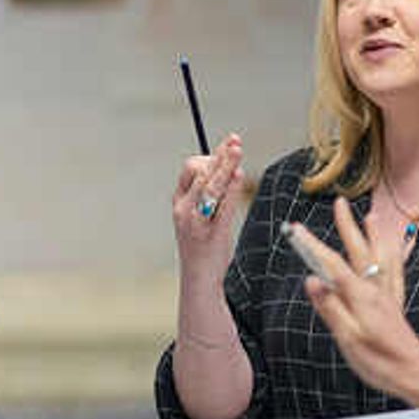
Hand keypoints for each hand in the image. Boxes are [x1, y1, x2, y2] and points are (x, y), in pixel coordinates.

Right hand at [171, 133, 244, 286]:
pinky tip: (238, 176)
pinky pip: (223, 205)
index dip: (211, 155)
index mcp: (180, 203)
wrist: (199, 278)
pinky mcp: (214, 232)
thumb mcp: (198, 217)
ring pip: (211, 185)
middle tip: (235, 141)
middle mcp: (185, 209)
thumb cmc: (202, 248)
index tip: (229, 145)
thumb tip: (225, 168)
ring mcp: (197, 220)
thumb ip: (208, 195)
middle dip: (220, 155)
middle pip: (201, 172)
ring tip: (238, 150)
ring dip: (226, 164)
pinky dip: (231, 188)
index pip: (191, 169)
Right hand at [295, 196, 418, 401]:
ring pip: (382, 256)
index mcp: (361, 296)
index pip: (331, 264)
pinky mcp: (396, 306)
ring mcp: (388, 296)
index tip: (295, 228)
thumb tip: (312, 280)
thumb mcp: (348, 339)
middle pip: (359, 250)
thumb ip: (330, 308)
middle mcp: (376, 290)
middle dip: (347, 225)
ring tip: (372, 216)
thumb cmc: (381, 363)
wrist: (416, 376)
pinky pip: (396, 272)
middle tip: (339, 202)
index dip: (311, 245)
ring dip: (375, 235)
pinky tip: (394, 252)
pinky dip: (394, 256)